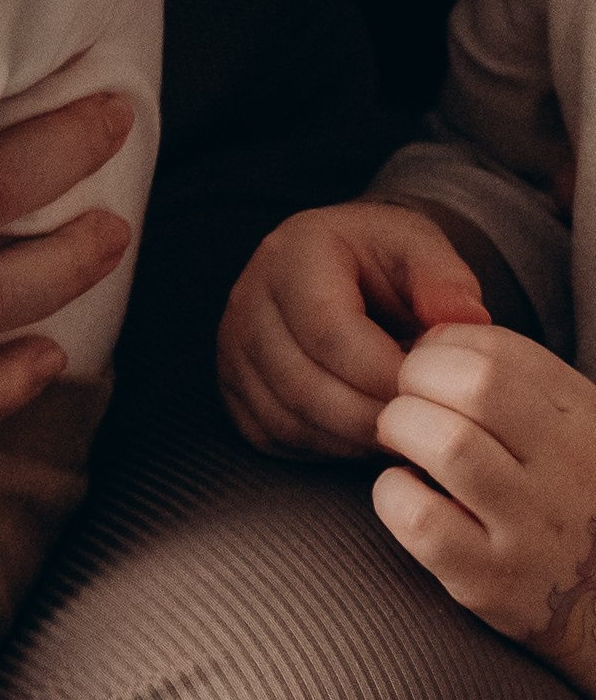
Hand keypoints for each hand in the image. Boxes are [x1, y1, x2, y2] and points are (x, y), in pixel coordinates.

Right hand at [217, 200, 489, 457]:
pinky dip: (324, 449)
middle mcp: (249, 297)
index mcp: (294, 253)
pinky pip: (273, 435)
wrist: (344, 270)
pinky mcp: (233, 386)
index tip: (432, 395)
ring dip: (351, 439)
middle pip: (302, 382)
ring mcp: (232, 346)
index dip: (382, 374)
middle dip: (371, 417)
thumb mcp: (422, 251)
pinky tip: (366, 437)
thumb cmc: (387, 264)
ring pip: (286, 416)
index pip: (328, 330)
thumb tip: (467, 319)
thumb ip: (446, 281)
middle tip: (424, 429)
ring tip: (402, 433)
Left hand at [375, 323, 595, 698]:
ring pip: (448, 445)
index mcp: (583, 421)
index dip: (444, 345)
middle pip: (476, 387)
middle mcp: (568, 471)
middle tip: (406, 400)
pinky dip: (393, 494)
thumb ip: (514, 380)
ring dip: (402, 429)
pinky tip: (403, 492)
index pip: (501, 349)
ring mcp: (533, 530)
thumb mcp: (564, 428)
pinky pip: (423, 520)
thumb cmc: (560, 497)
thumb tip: (428, 335)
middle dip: (418, 378)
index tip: (429, 366)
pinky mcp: (492, 581)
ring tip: (401, 442)